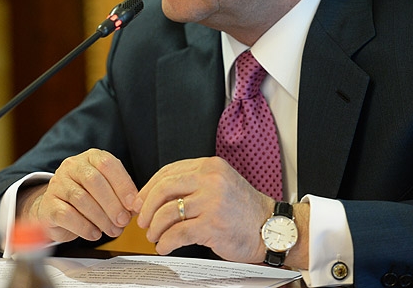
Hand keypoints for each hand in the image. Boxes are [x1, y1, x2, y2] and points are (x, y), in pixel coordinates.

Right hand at [17, 148, 138, 243]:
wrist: (58, 210)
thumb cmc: (89, 198)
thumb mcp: (108, 190)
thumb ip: (121, 196)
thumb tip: (135, 208)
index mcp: (90, 157)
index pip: (107, 164)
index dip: (122, 185)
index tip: (133, 205)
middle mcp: (72, 166)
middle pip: (93, 180)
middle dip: (112, 203)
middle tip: (123, 221)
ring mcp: (57, 184)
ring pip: (80, 198)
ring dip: (101, 218)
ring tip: (113, 231)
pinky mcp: (48, 205)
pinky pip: (67, 215)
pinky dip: (84, 227)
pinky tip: (95, 234)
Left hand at [135, 157, 274, 262]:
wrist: (271, 228)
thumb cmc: (244, 210)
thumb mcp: (221, 184)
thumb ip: (194, 183)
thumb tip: (157, 194)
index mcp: (210, 166)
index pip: (169, 171)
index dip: (149, 187)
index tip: (141, 200)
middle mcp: (211, 180)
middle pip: (164, 189)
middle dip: (147, 207)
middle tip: (143, 220)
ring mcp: (212, 202)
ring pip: (167, 212)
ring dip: (155, 228)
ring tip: (155, 236)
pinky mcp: (212, 225)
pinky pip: (178, 234)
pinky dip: (166, 242)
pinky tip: (165, 246)